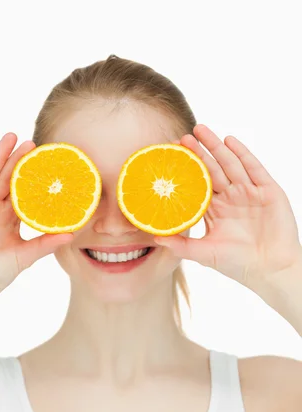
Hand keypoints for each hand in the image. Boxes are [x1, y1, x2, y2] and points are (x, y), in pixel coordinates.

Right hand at [0, 133, 73, 315]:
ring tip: (10, 137)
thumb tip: (72, 234)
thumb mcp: (24, 257)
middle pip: (5, 179)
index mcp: (7, 219)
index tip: (45, 161)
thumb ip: (45, 244)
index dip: (32, 177)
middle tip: (31, 142)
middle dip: (17, 160)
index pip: (21, 192)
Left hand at [154, 124, 301, 290]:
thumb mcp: (204, 253)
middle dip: (198, 152)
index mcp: (215, 210)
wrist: (269, 269)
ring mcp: (249, 193)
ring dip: (216, 146)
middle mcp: (231, 198)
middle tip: (182, 136)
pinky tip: (229, 141)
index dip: (186, 170)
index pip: (197, 184)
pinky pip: (254, 168)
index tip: (170, 157)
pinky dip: (242, 154)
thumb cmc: (237, 264)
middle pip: (212, 169)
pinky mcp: (267, 191)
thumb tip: (154, 238)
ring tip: (200, 130)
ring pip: (230, 164)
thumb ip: (180, 245)